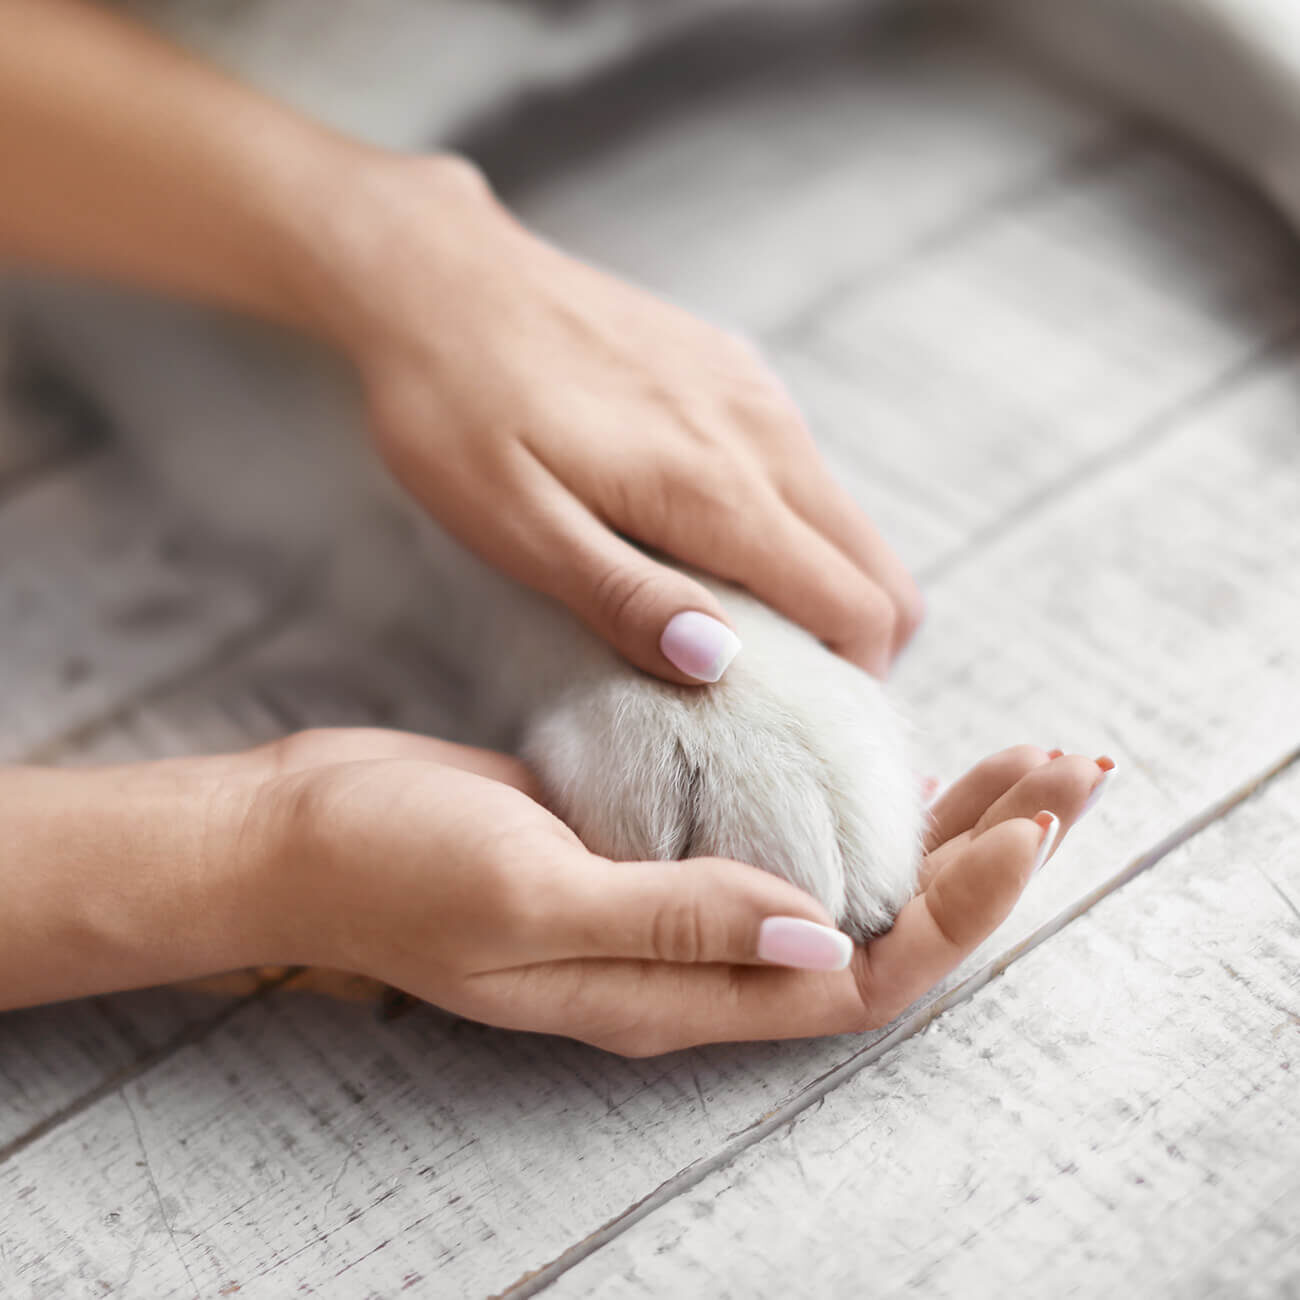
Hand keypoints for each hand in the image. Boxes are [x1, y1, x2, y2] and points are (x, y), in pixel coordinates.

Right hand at [252, 731, 1106, 1054]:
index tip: (1027, 826)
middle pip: (878, 928)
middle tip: (1069, 772)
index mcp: (673, 995)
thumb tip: (818, 928)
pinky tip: (895, 759)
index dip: (958, 911)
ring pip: (846, 878)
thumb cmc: (396, 865)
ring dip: (939, 827)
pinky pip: (786, 833)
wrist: (309, 829)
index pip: (860, 976)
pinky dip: (857, 798)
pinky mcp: (659, 844)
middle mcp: (695, 962)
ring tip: (1021, 763)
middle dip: (984, 857)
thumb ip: (670, 924)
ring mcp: (678, 903)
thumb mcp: (526, 899)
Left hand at [307, 156, 923, 683]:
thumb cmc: (459, 414)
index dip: (850, 683)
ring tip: (722, 616)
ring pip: (847, 523)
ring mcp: (757, 395)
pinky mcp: (736, 371)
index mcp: (718, 489)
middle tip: (771, 684)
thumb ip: (626, 600)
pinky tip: (698, 535)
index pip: (859, 607)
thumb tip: (720, 664)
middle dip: (853, 646)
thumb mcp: (518, 529)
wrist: (440, 280)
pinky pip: (803, 471)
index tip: (796, 720)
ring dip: (817, 588)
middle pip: (881, 571)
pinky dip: (786, 529)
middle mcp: (765, 436)